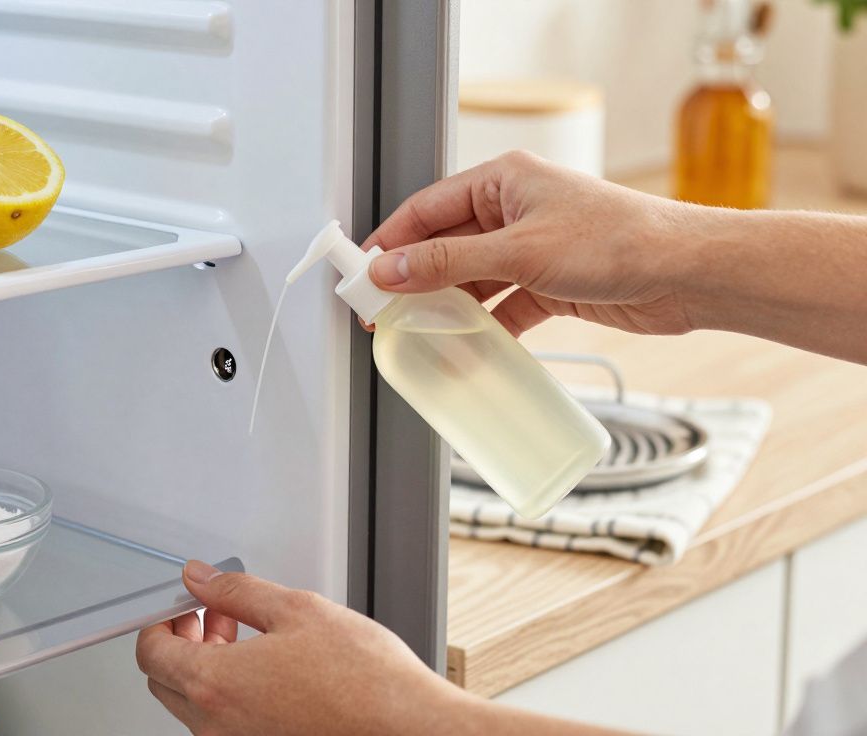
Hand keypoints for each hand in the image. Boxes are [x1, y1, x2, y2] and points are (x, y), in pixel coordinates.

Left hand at [135, 561, 479, 734]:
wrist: (410, 729)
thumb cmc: (366, 679)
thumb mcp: (297, 610)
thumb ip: (236, 591)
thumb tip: (199, 578)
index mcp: (216, 685)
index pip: (151, 653)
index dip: (161, 620)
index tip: (182, 604)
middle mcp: (218, 726)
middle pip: (166, 682)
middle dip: (182, 643)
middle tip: (214, 616)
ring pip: (194, 706)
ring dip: (207, 668)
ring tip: (248, 639)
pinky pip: (224, 725)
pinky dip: (230, 695)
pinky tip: (267, 672)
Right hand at [364, 150, 703, 337]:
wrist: (688, 275)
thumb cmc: (620, 240)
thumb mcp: (519, 251)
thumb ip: (447, 262)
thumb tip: (390, 270)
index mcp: (503, 179)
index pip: (426, 208)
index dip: (390, 241)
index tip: (362, 274)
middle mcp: (515, 209)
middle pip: (444, 244)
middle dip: (412, 279)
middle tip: (379, 310)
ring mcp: (532, 248)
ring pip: (470, 278)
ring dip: (445, 306)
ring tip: (413, 331)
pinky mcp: (550, 284)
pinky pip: (501, 306)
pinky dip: (483, 327)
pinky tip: (465, 347)